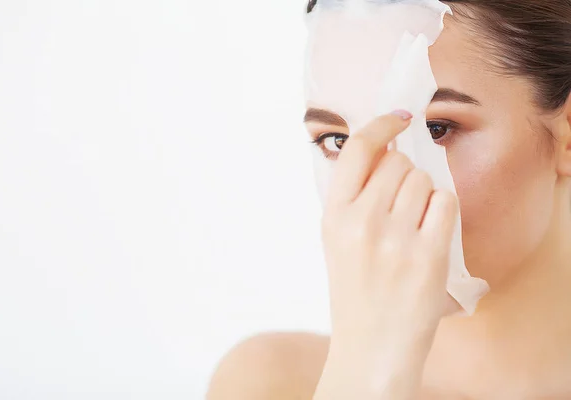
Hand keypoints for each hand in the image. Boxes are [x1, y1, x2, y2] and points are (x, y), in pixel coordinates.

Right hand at [314, 111, 458, 399]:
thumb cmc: (355, 287)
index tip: (399, 119)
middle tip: (401, 204)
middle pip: (397, 164)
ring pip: (423, 180)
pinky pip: (445, 202)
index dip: (381, 126)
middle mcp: (361, 222)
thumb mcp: (336, 238)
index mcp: (333, 215)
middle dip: (404, 175)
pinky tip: (430, 231)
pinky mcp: (427, 255)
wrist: (372, 344)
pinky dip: (442, 210)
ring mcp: (395, 239)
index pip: (358, 150)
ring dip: (424, 194)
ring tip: (412, 224)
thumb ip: (353, 195)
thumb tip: (385, 149)